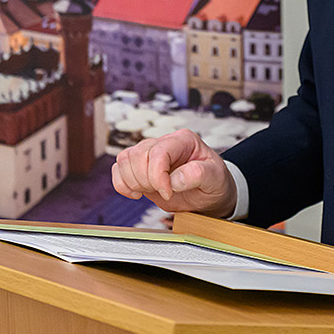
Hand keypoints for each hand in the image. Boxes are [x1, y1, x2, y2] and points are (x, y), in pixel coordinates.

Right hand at [111, 129, 236, 217]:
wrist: (210, 194)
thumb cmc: (214, 182)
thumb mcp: (216, 178)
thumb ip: (198, 175)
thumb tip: (174, 180)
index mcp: (184, 140)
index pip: (159, 151)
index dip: (158, 175)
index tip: (168, 193)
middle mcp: (164, 143)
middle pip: (137, 155)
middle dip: (147, 181)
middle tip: (164, 193)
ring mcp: (150, 154)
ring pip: (124, 160)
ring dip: (133, 182)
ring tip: (153, 191)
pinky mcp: (140, 168)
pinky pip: (118, 169)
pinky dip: (121, 184)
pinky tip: (136, 194)